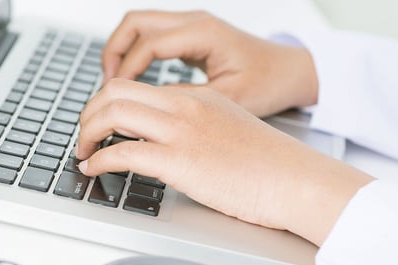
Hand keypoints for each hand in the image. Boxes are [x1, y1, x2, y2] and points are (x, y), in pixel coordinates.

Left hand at [76, 79, 372, 245]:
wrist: (297, 179)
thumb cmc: (268, 161)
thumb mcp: (227, 126)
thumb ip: (193, 123)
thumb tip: (162, 135)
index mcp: (195, 97)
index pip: (135, 87)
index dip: (107, 102)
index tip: (100, 120)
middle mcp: (184, 106)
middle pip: (115, 92)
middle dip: (89, 112)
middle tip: (85, 132)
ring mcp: (180, 131)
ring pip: (112, 114)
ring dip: (87, 132)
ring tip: (83, 150)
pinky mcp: (179, 162)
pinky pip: (122, 153)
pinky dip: (99, 160)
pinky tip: (93, 168)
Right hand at [101, 10, 318, 116]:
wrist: (291, 71)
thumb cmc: (268, 83)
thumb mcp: (226, 98)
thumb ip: (184, 100)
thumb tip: (146, 109)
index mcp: (204, 34)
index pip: (149, 45)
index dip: (127, 71)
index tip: (116, 98)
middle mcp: (194, 22)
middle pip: (134, 23)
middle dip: (113, 52)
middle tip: (106, 86)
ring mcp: (190, 26)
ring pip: (138, 25)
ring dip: (120, 51)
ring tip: (114, 84)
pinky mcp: (189, 36)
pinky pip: (150, 36)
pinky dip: (134, 54)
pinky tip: (133, 81)